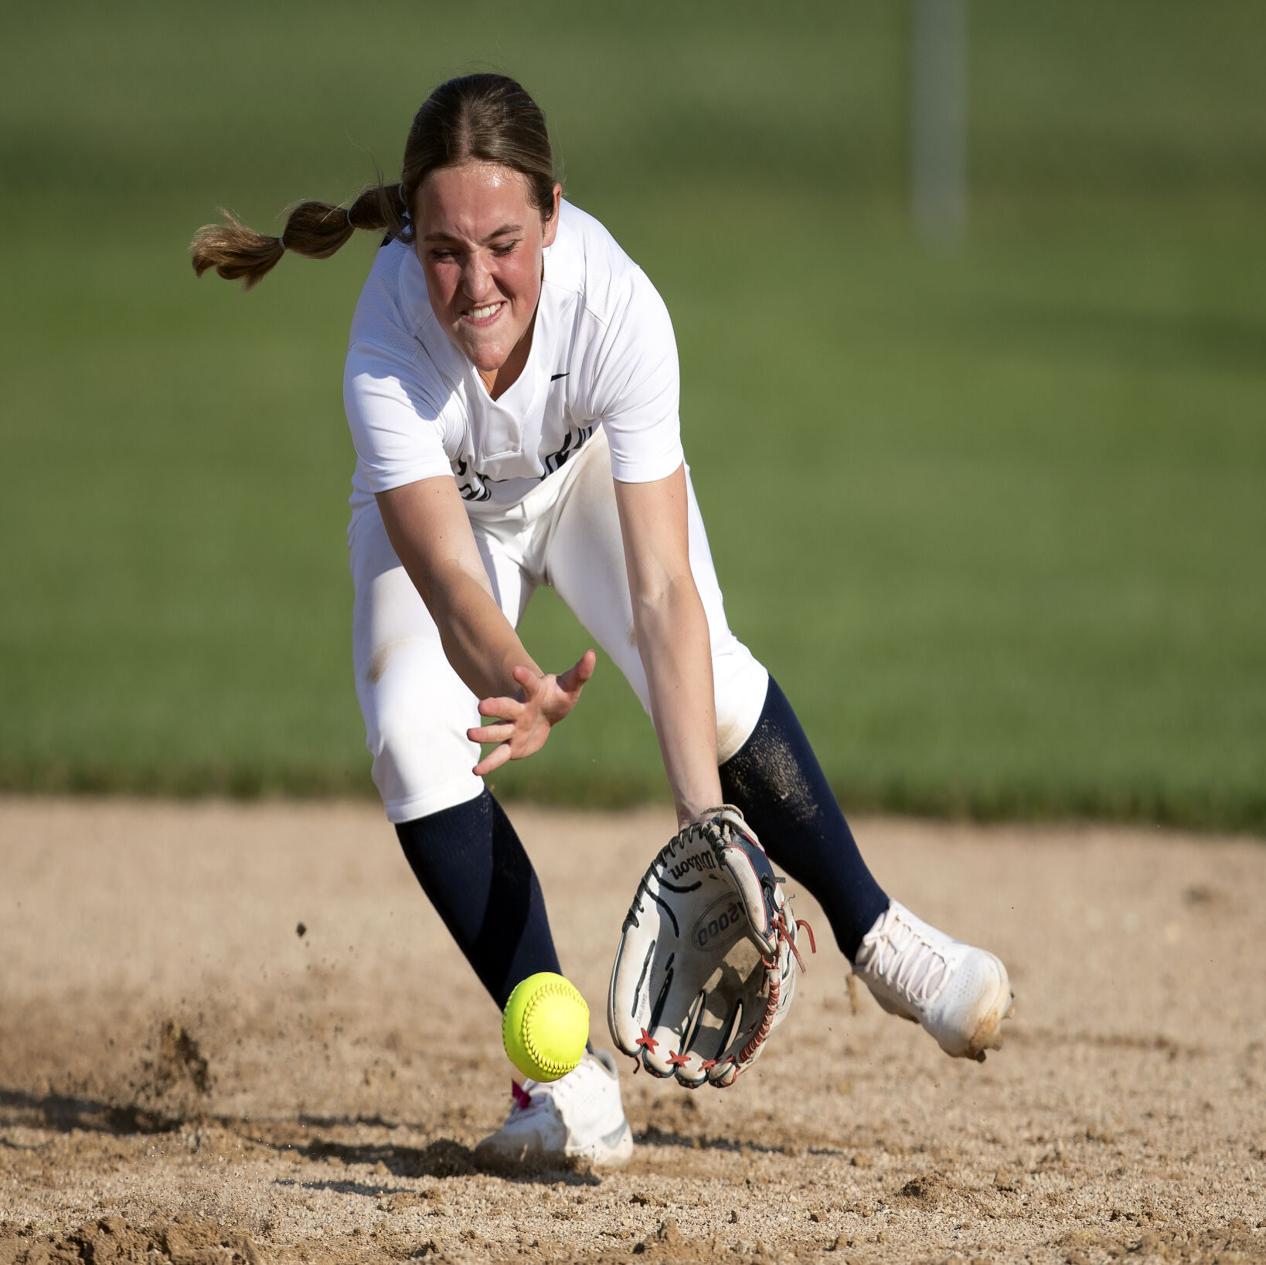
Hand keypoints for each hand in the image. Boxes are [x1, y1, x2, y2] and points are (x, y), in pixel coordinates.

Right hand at [467, 649, 596, 776]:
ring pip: (497, 730)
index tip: (516, 671)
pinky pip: (499, 755)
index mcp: (534, 693)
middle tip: (482, 705)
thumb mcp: (570, 686)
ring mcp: (512, 727)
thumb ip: (580, 672)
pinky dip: (489, 763)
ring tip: (470, 734)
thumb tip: (592, 654)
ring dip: (485, 733)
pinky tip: (475, 771)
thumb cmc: (557, 696)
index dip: (525, 677)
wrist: (545, 713)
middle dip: (495, 706)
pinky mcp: (511, 745)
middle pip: (506, 707)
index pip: (530, 683)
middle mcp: (519, 709)